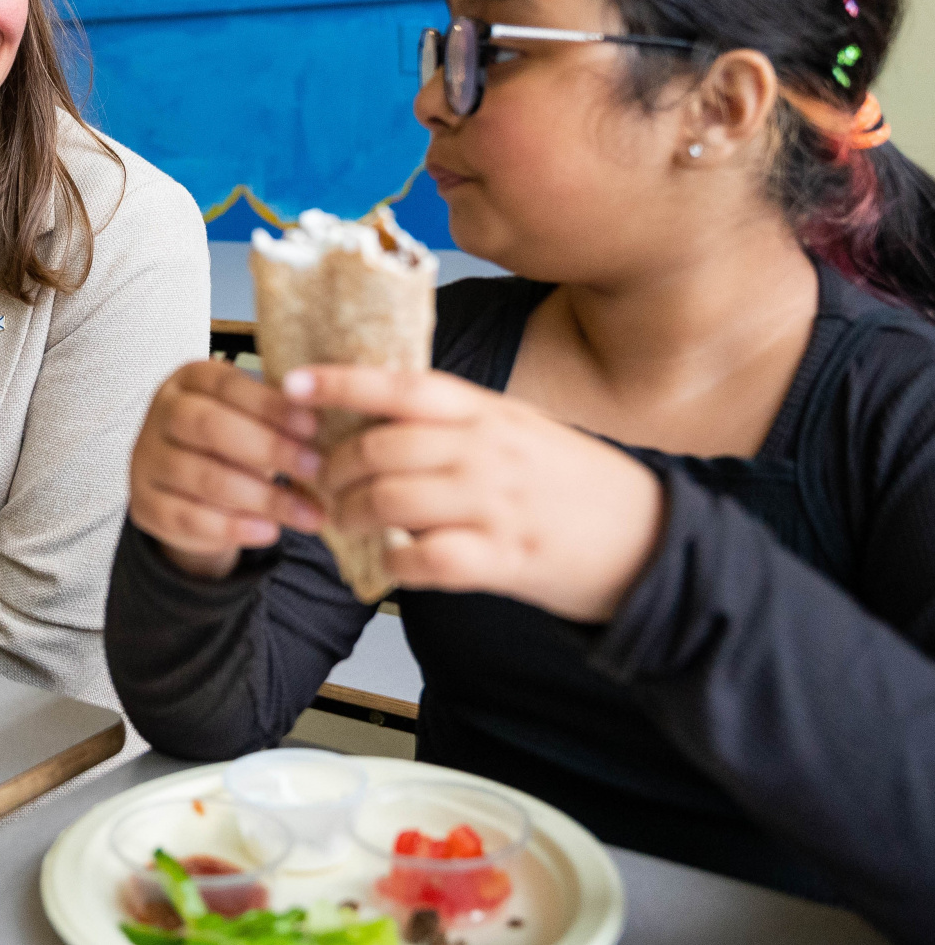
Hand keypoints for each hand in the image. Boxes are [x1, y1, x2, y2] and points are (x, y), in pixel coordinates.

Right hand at [127, 359, 326, 580]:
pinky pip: (187, 517)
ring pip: (202, 477)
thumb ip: (280, 413)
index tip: (314, 426)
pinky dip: (233, 528)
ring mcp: (146, 459)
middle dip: (269, 448)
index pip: (226, 384)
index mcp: (188, 379)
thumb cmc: (232, 441)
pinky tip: (269, 531)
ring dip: (262, 497)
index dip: (271, 405)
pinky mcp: (144, 504)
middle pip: (209, 426)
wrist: (186, 487)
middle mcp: (160, 413)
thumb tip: (330, 416)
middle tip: (315, 468)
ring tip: (308, 514)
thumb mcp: (251, 415)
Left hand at [296, 366, 665, 622]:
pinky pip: (428, 559)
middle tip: (319, 480)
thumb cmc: (575, 482)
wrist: (653, 539)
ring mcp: (497, 506)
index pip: (401, 386)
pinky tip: (392, 562)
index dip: (340, 382)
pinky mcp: (507, 560)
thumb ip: (457, 420)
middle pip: (381, 448)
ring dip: (351, 514)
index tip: (291, 385)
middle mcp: (488, 452)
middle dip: (334, 467)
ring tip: (342, 522)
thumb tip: (381, 408)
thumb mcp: (520, 428)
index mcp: (488, 413)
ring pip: (392, 500)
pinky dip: (397, 562)